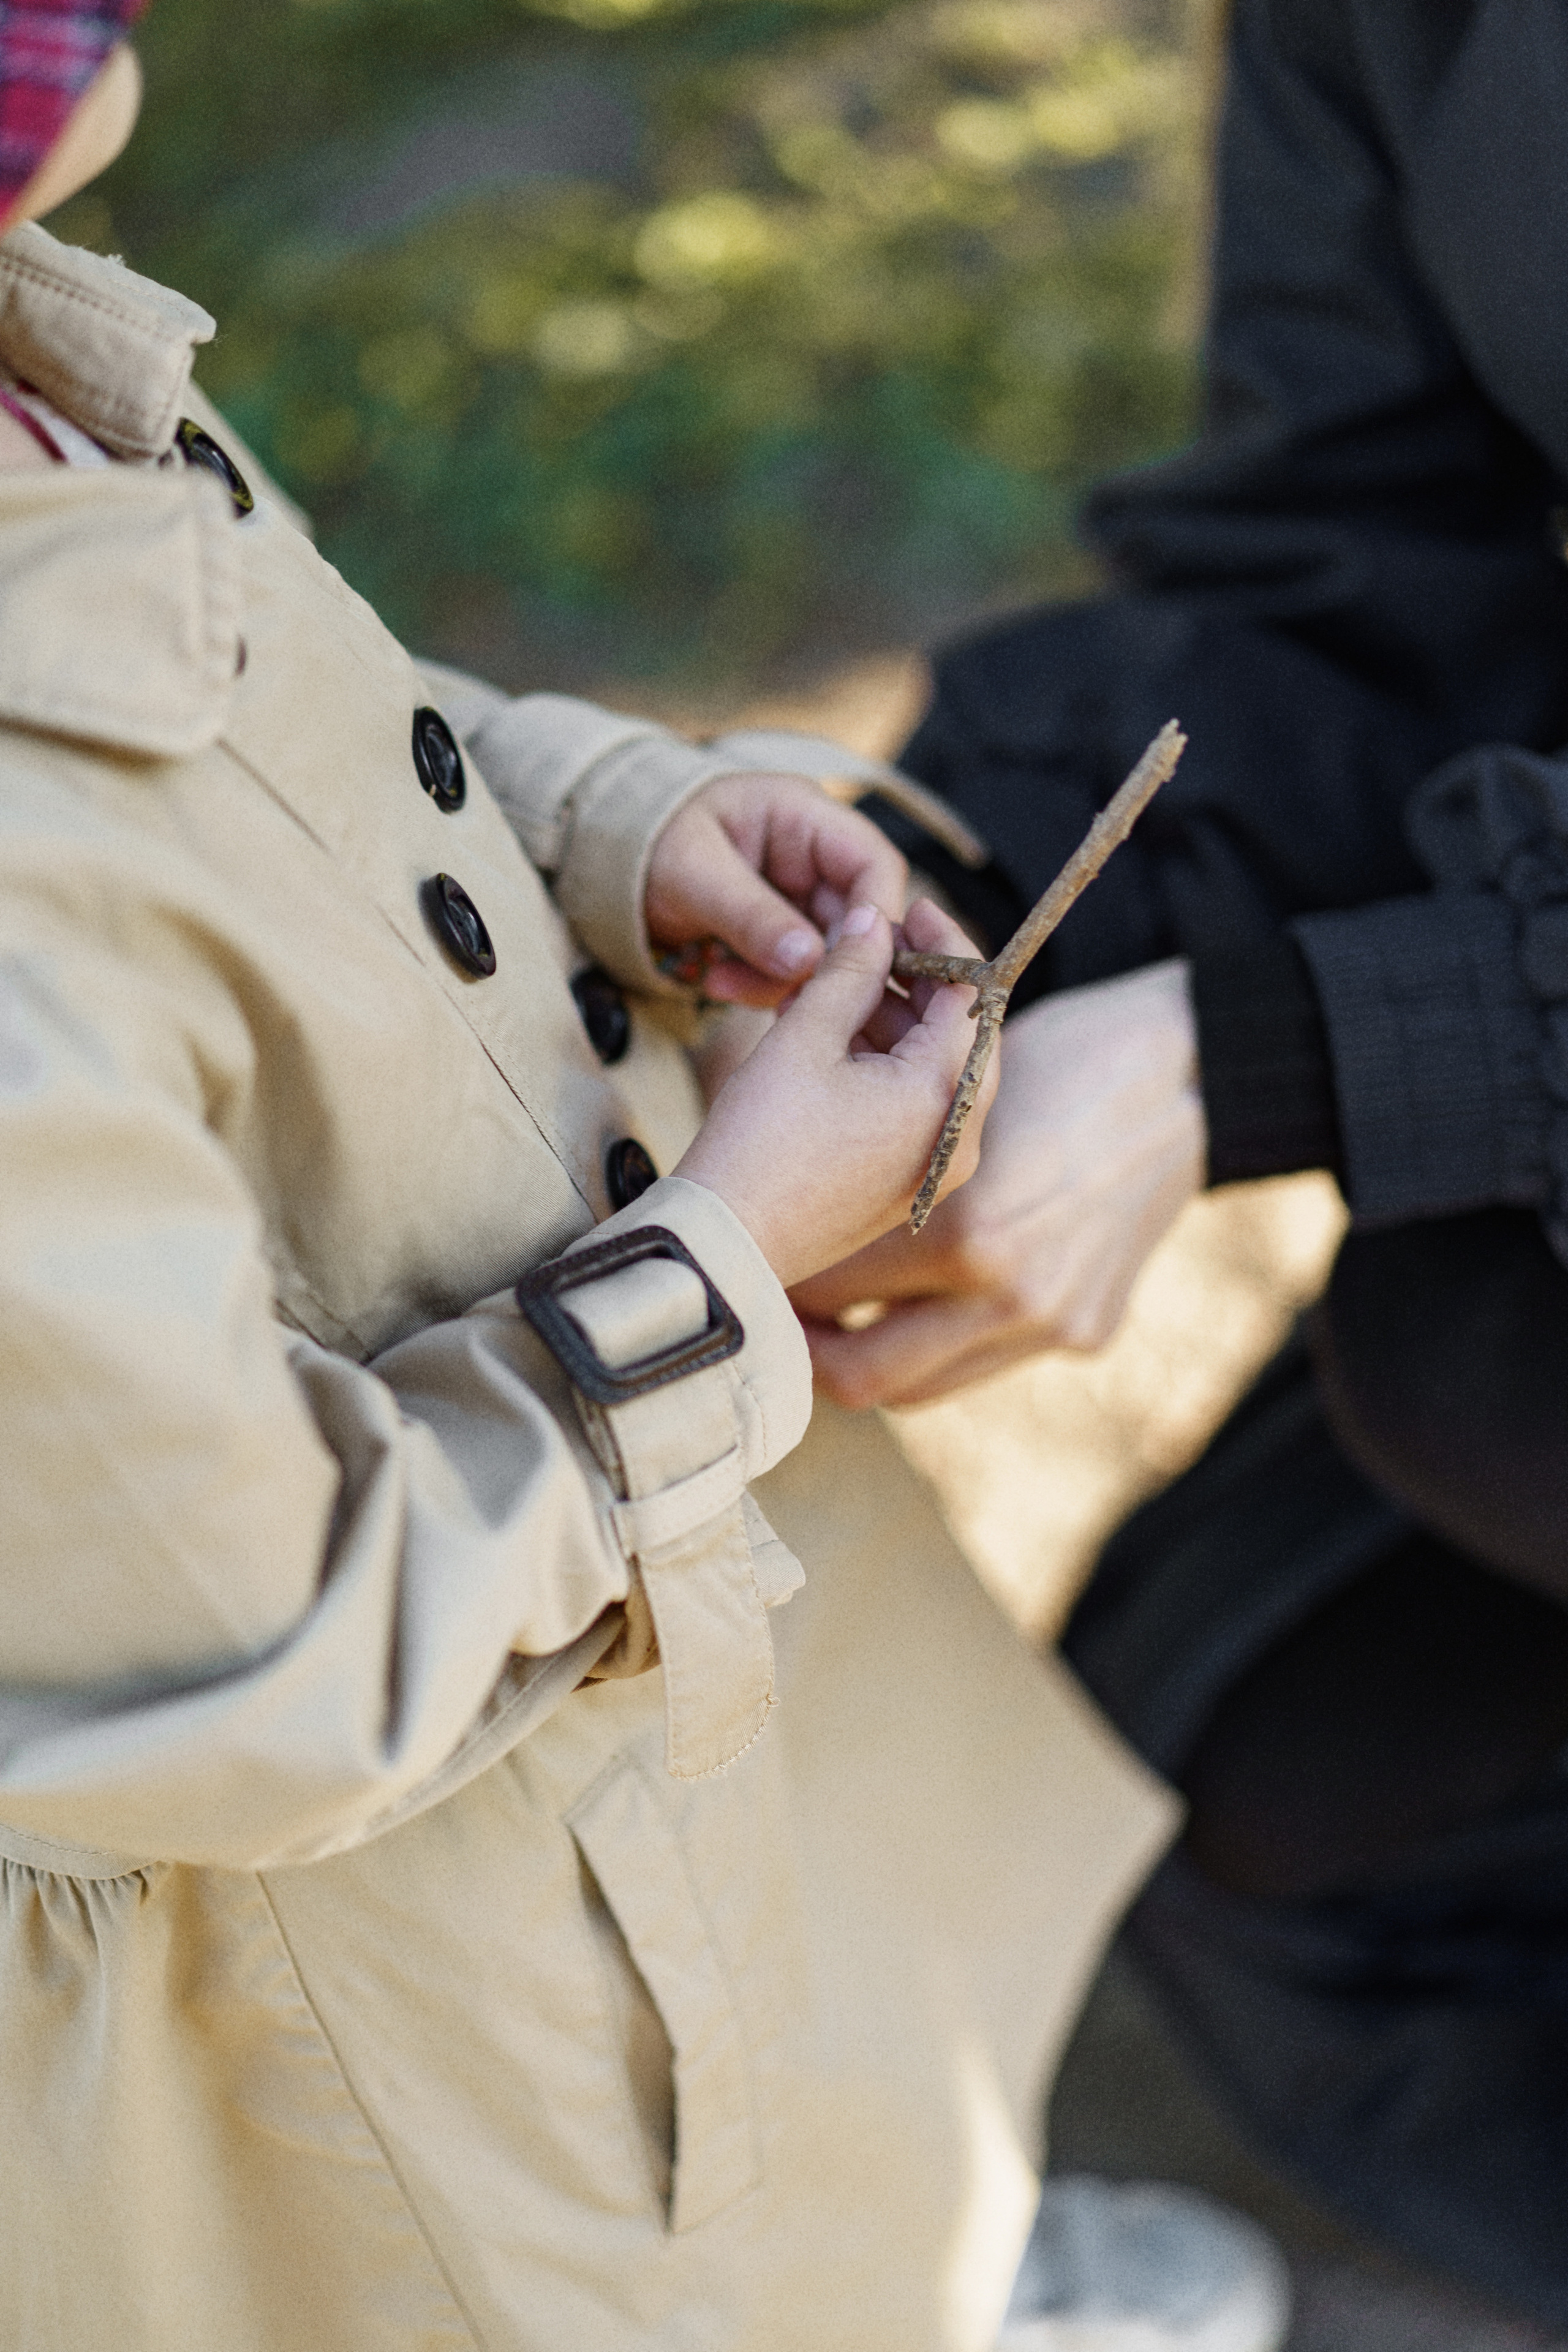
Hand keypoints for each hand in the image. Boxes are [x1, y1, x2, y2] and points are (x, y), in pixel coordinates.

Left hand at [645, 772, 906, 1006]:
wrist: (607, 865)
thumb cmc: (649, 843)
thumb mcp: (693, 874)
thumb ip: (750, 915)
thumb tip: (807, 962)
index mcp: (801, 815)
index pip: (873, 862)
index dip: (876, 915)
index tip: (857, 966)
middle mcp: (811, 855)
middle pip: (855, 918)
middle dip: (820, 964)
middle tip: (780, 996)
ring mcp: (797, 896)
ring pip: (824, 953)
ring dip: (782, 982)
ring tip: (723, 985)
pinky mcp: (778, 932)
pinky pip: (791, 969)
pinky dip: (761, 985)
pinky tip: (718, 982)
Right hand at [675, 898, 998, 1290]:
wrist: (725, 1243)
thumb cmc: (760, 1143)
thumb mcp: (803, 1038)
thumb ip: (848, 971)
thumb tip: (873, 920)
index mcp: (945, 1098)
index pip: (974, 998)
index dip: (944, 942)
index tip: (909, 907)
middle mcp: (959, 1139)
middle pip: (960, 1036)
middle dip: (916, 983)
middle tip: (868, 943)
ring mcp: (935, 1169)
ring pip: (933, 1071)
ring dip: (893, 1022)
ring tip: (834, 985)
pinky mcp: (906, 1187)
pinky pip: (912, 1109)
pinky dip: (882, 1066)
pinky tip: (834, 1035)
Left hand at [792, 959, 1204, 1406]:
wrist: (1184, 1078)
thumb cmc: (1054, 1060)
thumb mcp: (952, 1101)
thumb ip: (886, 1175)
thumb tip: (796, 1217)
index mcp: (962, 1228)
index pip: (830, 1288)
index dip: (778, 1277)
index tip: (755, 1260)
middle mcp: (1006, 1294)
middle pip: (859, 1373)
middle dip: (803, 1351)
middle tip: (773, 1317)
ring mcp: (1049, 1324)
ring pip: (915, 1388)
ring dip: (864, 1358)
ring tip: (830, 1322)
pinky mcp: (1085, 1335)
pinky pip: (983, 1363)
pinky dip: (941, 1340)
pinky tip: (921, 1300)